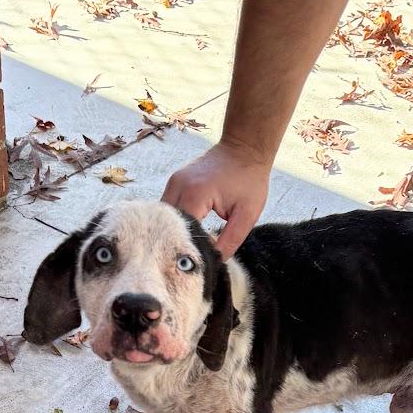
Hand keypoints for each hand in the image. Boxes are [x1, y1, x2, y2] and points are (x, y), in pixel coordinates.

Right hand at [161, 139, 269, 259]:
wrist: (244, 149)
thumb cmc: (249, 180)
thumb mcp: (246, 215)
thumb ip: (230, 240)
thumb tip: (215, 261)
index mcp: (196, 194)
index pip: (182, 231)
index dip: (188, 249)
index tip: (197, 264)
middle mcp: (178, 185)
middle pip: (167, 224)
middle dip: (175, 243)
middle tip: (187, 261)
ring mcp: (174, 181)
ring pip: (163, 217)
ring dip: (172, 232)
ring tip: (184, 248)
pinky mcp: (175, 181)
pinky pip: (167, 208)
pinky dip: (174, 222)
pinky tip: (184, 233)